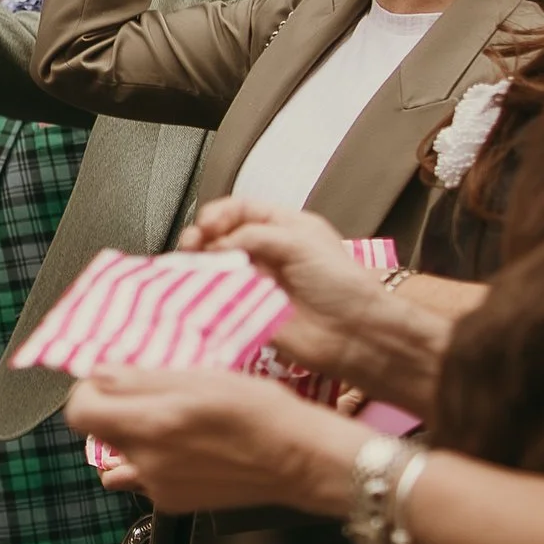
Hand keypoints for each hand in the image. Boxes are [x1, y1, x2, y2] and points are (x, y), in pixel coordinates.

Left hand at [64, 365, 356, 518]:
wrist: (300, 460)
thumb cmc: (262, 413)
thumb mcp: (203, 377)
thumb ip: (143, 379)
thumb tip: (99, 374)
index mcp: (151, 425)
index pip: (80, 412)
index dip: (88, 390)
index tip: (108, 379)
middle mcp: (147, 462)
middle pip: (99, 432)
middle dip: (113, 409)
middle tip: (146, 393)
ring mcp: (158, 486)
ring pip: (118, 456)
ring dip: (129, 437)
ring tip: (164, 422)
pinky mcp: (173, 502)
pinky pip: (142, 477)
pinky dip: (151, 460)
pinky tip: (183, 447)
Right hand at [179, 199, 392, 377]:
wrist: (354, 333)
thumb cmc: (340, 284)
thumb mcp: (300, 241)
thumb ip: (255, 235)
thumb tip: (216, 244)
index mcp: (282, 228)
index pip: (239, 211)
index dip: (218, 214)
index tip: (207, 225)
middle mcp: (265, 252)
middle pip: (219, 237)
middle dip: (201, 238)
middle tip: (192, 245)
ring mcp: (253, 282)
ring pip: (213, 267)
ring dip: (197, 265)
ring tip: (190, 268)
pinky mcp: (246, 312)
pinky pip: (215, 299)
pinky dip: (201, 293)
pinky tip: (196, 289)